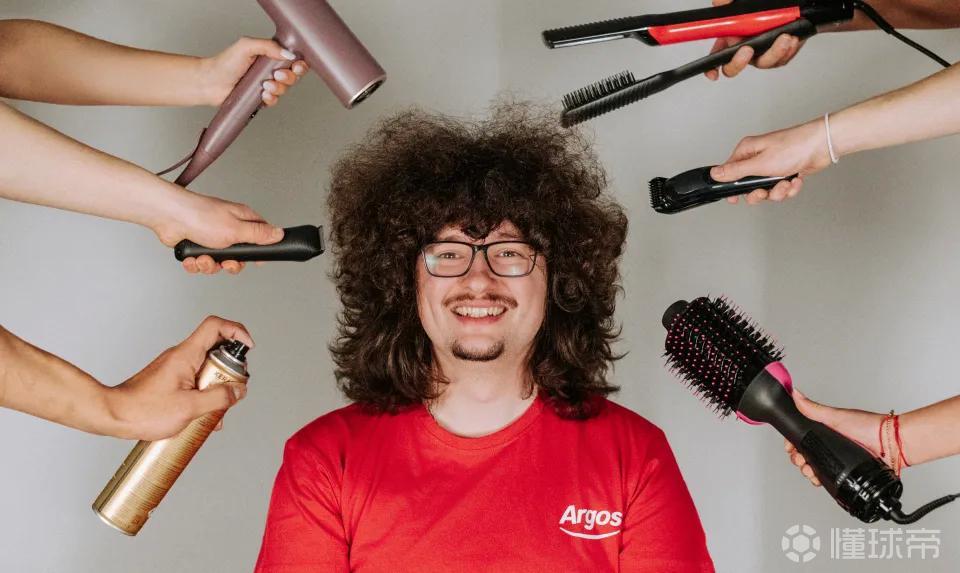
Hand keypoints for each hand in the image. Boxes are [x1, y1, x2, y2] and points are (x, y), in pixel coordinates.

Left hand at [105, 316, 252, 439]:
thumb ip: (219, 398)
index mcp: (186, 355)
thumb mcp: (189, 408)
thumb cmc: (143, 410)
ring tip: (213, 409)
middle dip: (230, 370)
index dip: (237, 331)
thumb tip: (239, 391)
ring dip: (216, 386)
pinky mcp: (170, 379)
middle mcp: (180, 356)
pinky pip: (195, 379)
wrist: (112, 415)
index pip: (215, 326)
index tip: (248, 347)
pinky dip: (204, 393)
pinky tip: (200, 414)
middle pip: (216, 349)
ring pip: (206, 367)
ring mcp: (174, 367)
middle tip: (230, 389)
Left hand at [153, 189, 283, 274]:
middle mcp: (228, 229)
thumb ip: (260, 235)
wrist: (168, 217)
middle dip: (230, 264)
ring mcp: (211, 238)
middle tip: (225, 261)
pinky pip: (202, 263)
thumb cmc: (200, 215)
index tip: (254, 261)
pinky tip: (192, 258)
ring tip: (203, 257)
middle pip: (239, 256)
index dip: (258, 252)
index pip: (260, 237)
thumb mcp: (237, 229)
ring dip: (210, 265)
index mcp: (242, 220)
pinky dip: (196, 264)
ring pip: (219, 263)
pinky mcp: (196, 246)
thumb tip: (279, 234)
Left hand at [200, 37, 309, 106]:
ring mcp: (267, 84)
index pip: (292, 59)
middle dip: (289, 77)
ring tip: (265, 85)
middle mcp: (270, 70)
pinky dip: (271, 98)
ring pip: (285, 89)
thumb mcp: (246, 46)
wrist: (211, 82)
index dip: (299, 64)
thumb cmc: (225, 63)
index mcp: (269, 55)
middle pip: (293, 75)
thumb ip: (268, 46)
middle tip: (277, 75)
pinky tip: (263, 95)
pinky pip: (275, 101)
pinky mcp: (261, 98)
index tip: (296, 65)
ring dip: (278, 88)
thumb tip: (288, 53)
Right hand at [704, 0, 804, 80]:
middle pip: (734, 66)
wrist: (793, 5)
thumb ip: (730, 2)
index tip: (713, 74)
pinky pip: (781, 60)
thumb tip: (719, 2)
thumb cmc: (767, 4)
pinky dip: (788, 51)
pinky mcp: (779, 54)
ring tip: (784, 38)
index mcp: (730, 37)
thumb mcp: (745, 1)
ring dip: (773, 53)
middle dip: (738, 63)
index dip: (712, 68)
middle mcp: (744, 47)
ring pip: (763, 63)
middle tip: (747, 50)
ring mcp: (761, 52)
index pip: (715, 55)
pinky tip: (792, 39)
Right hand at [711, 119, 831, 203]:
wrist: (822, 146)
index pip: (730, 172)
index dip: (732, 187)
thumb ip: (735, 171)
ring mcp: (773, 166)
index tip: (734, 198)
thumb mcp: (759, 163)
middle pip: (749, 186)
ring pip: (767, 190)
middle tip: (764, 191)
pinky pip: (781, 189)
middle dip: (760, 192)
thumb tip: (715, 174)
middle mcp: (759, 158)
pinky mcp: (785, 172)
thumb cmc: (794, 146)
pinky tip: (795, 179)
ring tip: (786, 182)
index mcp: (748, 151)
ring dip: (778, 191)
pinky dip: (789, 188)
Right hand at [784, 389, 885, 486]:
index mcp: (826, 431)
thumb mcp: (836, 416)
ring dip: (807, 471)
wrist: (892, 445)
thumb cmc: (869, 426)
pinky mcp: (846, 472)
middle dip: (798, 459)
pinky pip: (828, 478)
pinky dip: (820, 479)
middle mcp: (831, 445)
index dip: (793, 444)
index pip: (802, 438)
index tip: (790, 447)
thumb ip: (814, 409)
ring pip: (814, 468)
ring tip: (810, 471)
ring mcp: (839, 459)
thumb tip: (795, 394)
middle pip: (805, 454)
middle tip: (800, 460)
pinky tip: (819, 479)